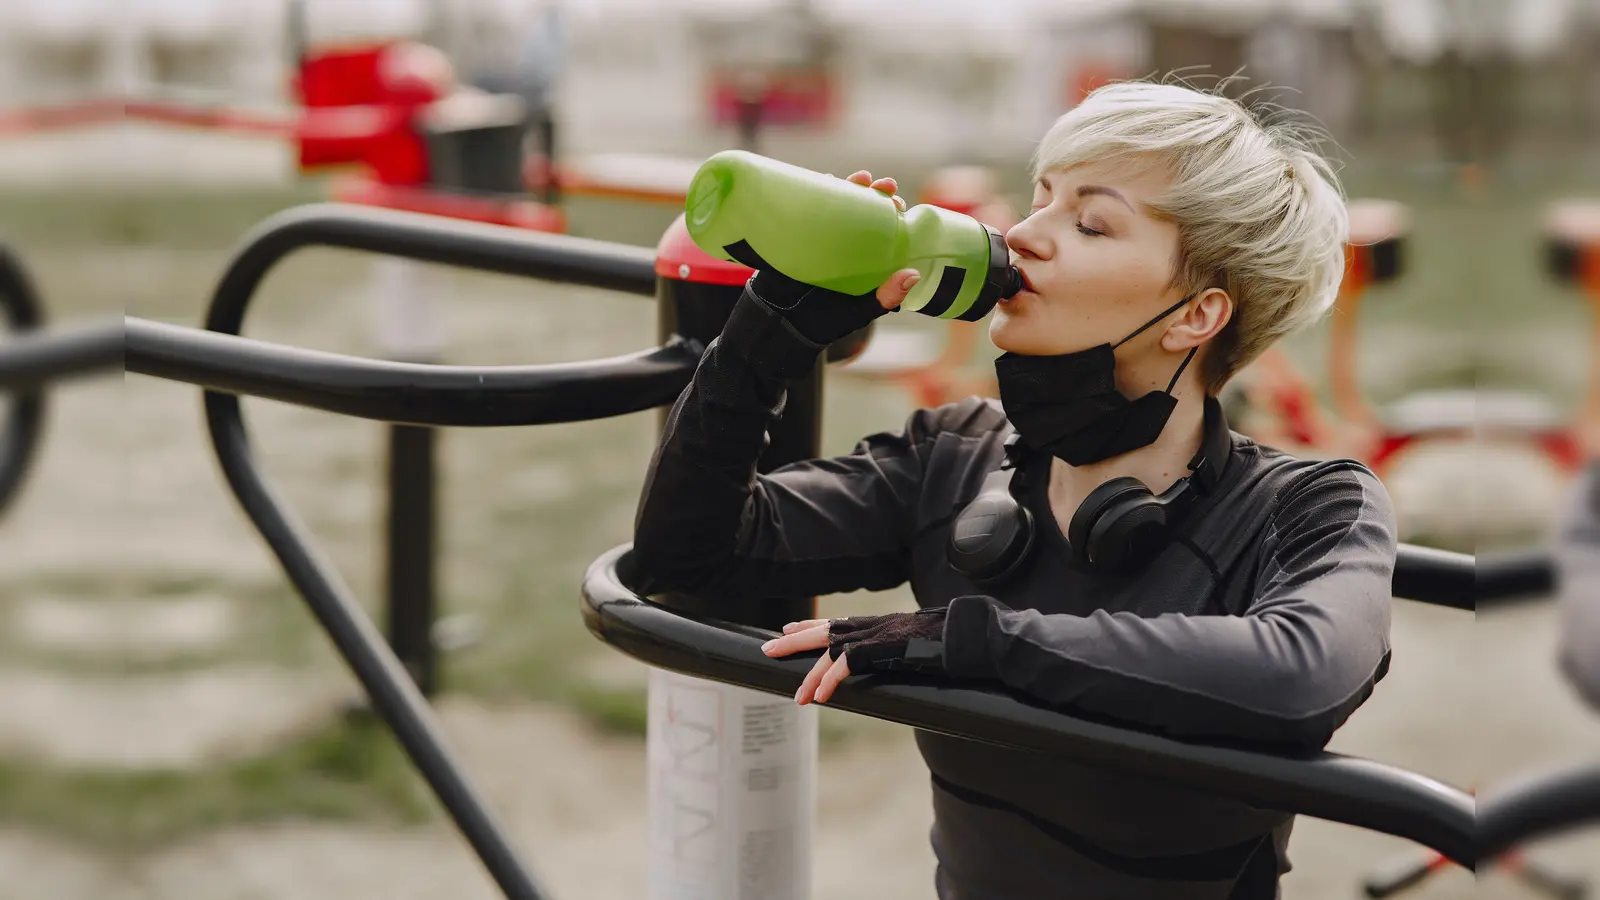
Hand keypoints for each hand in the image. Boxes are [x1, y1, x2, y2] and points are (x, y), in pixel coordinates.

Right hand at [748, 170, 922, 344]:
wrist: (782, 325)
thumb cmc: (825, 321)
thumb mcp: (860, 311)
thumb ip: (885, 296)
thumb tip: (913, 274)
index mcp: (864, 257)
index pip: (884, 228)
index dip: (893, 213)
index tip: (899, 206)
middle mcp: (845, 243)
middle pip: (863, 210)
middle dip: (876, 194)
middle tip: (886, 186)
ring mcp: (821, 236)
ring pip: (838, 204)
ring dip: (850, 187)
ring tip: (862, 178)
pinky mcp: (797, 235)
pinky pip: (807, 211)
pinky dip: (816, 192)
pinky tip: (826, 180)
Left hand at [760, 608, 948, 704]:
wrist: (967, 633)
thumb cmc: (948, 641)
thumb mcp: (916, 644)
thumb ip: (899, 650)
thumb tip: (895, 663)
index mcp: (879, 624)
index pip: (837, 621)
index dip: (811, 625)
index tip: (788, 628)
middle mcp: (874, 625)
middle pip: (825, 630)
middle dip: (795, 641)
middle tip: (768, 650)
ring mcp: (878, 635)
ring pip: (831, 649)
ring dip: (810, 674)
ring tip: (797, 697)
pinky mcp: (884, 648)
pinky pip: (849, 662)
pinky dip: (831, 678)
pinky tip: (821, 696)